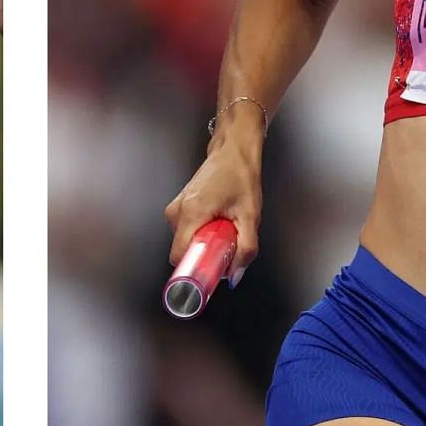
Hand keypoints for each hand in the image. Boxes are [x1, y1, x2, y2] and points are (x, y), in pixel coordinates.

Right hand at [164, 136, 262, 280]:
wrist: (232, 150)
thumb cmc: (240, 178)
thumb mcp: (250, 216)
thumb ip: (245, 248)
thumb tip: (235, 275)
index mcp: (190, 214)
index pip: (179, 256)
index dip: (193, 269)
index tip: (209, 274)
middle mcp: (176, 212)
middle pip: (183, 249)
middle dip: (203, 255)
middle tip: (226, 246)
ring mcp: (175, 207)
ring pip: (186, 240)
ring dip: (204, 242)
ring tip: (224, 229)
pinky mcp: (179, 205)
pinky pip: (186, 229)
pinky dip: (201, 232)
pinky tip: (218, 221)